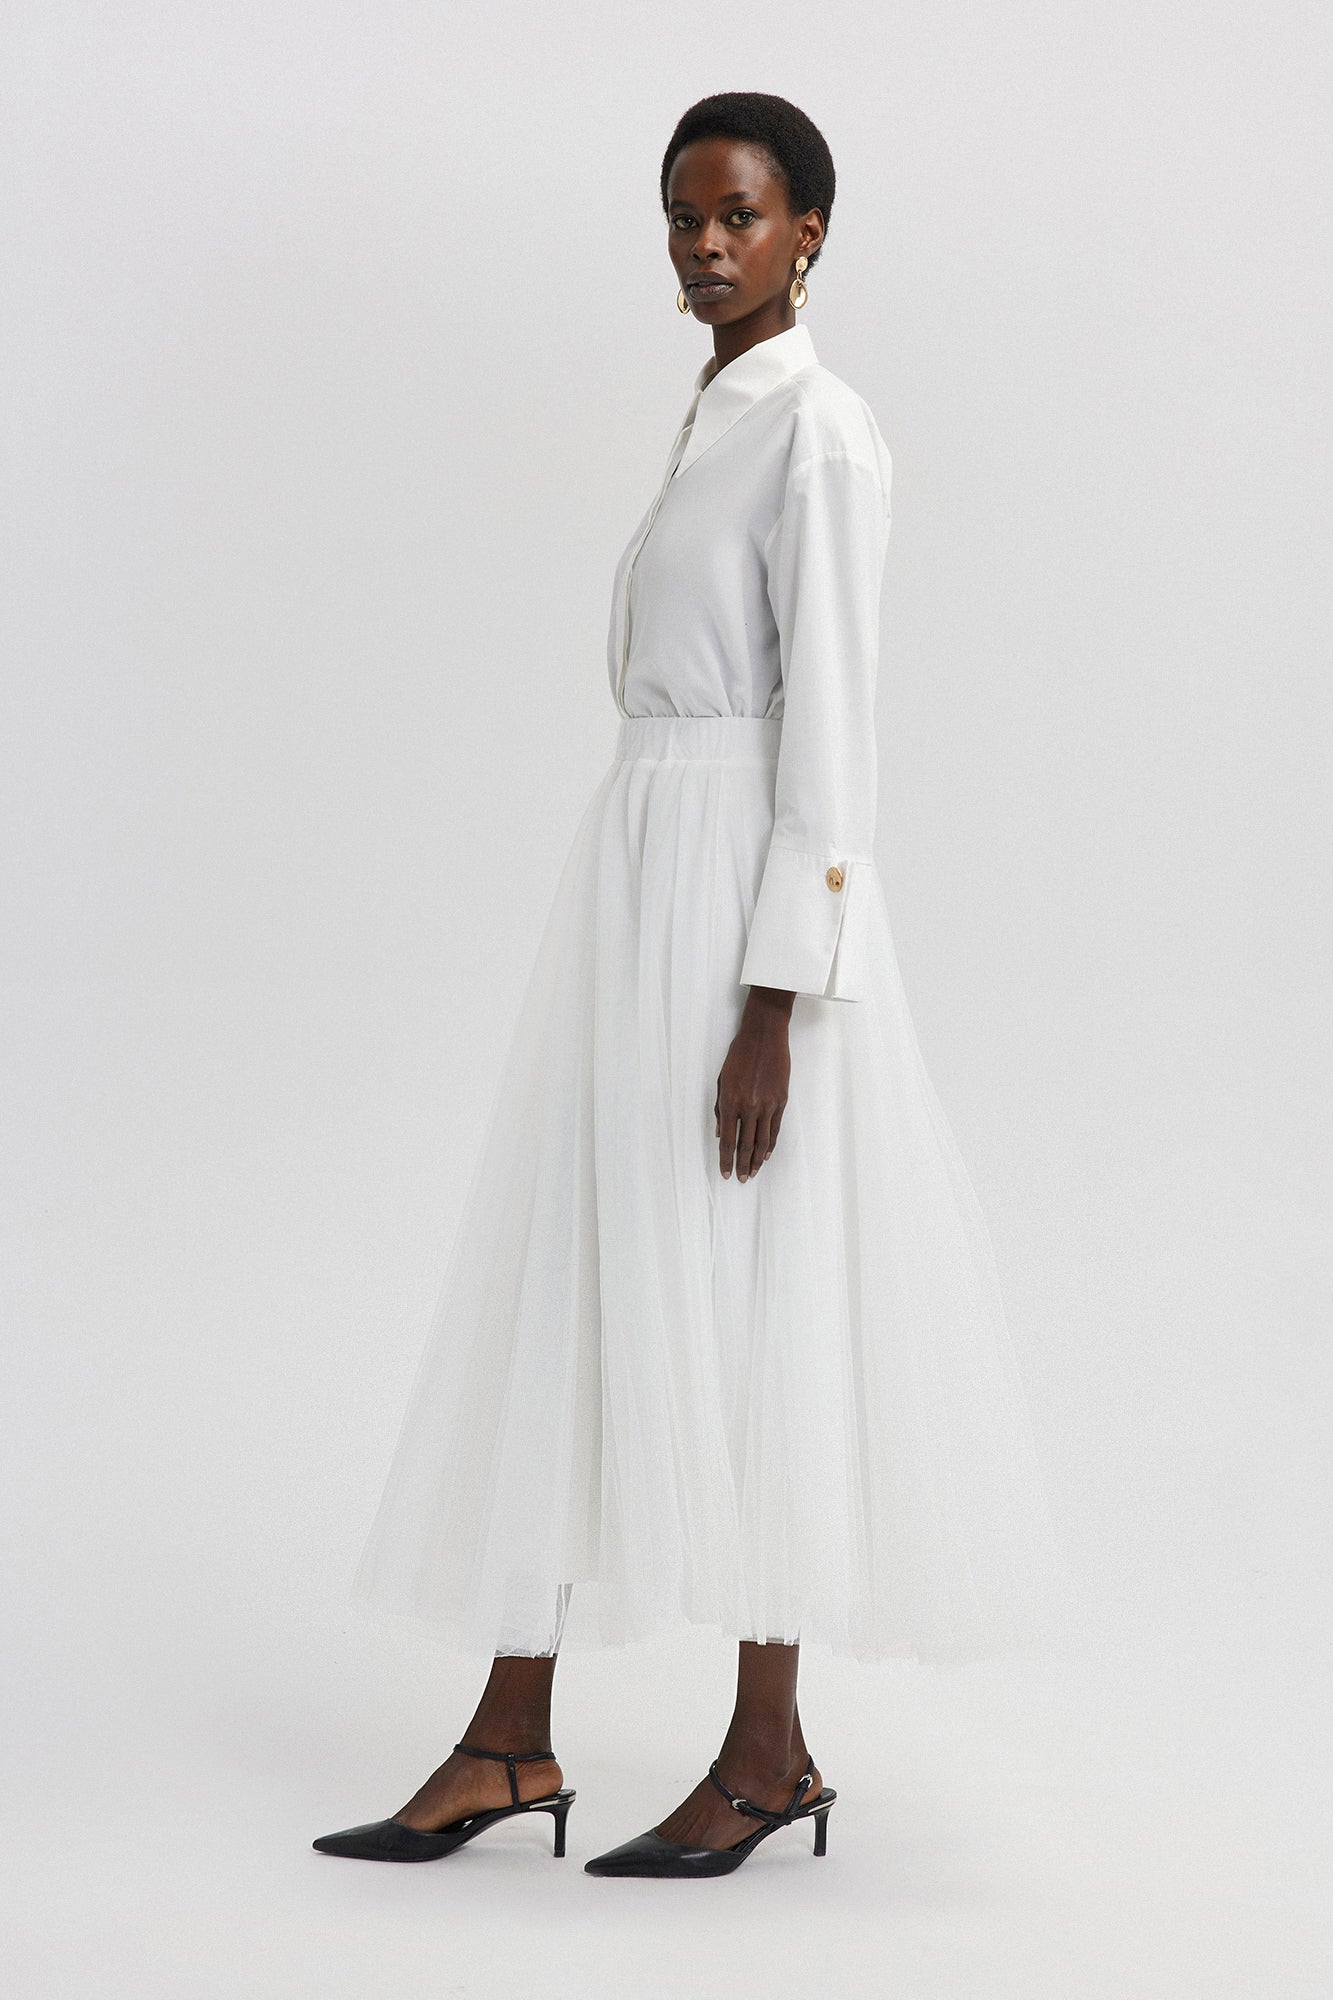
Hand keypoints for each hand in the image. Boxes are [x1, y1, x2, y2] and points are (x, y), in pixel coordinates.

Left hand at [715, 986, 794, 1181]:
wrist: (764, 1036)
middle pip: (745, 1145)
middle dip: (742, 1165)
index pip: (727, 1140)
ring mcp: (767, 1104)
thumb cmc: (739, 1054)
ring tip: (753, 1172)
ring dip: (757, 1160)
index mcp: (730, 1102)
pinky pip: (775, 1128)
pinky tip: (766, 1154)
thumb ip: (720, 1108)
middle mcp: (749, 1107)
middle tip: (741, 1179)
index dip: (726, 1159)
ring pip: (762, 1141)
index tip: (725, 1173)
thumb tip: (719, 1132)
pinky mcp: (781, 1100)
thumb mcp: (722, 1080)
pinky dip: (770, 1144)